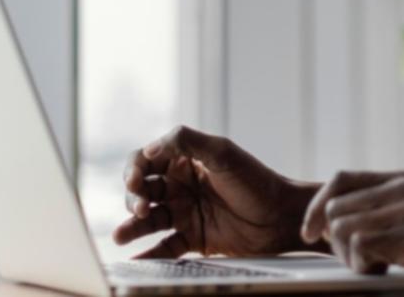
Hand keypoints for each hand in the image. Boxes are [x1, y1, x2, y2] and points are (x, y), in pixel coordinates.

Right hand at [113, 126, 315, 258]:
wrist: (282, 218)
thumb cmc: (256, 181)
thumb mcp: (223, 153)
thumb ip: (187, 141)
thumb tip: (149, 148)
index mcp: (186, 160)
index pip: (146, 160)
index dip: (134, 169)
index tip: (136, 181)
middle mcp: (181, 186)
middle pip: (141, 190)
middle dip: (133, 198)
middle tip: (141, 208)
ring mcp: (185, 213)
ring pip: (148, 220)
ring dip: (131, 226)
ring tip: (121, 236)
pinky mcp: (192, 239)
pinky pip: (163, 248)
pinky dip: (147, 255)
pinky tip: (134, 261)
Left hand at [300, 169, 403, 293]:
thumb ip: (390, 208)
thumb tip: (340, 221)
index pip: (341, 180)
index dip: (318, 207)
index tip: (311, 233)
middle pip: (336, 208)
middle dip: (336, 241)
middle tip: (361, 262)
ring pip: (343, 227)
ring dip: (351, 256)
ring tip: (376, 267)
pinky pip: (361, 245)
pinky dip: (364, 265)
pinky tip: (385, 272)